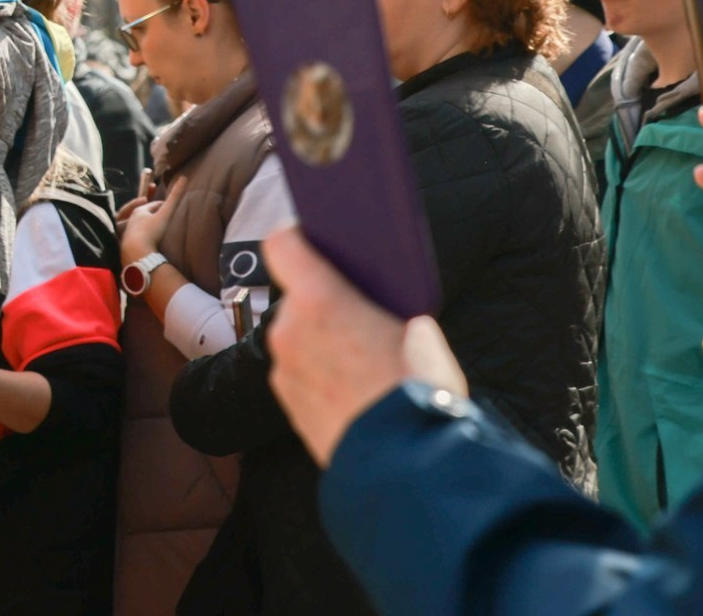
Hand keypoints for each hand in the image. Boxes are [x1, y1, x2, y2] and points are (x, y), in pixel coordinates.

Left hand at [119, 173, 186, 265]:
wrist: (137, 253)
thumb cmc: (152, 231)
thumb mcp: (165, 214)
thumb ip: (175, 197)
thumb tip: (184, 177)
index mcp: (140, 211)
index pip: (155, 205)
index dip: (165, 206)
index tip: (174, 209)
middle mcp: (132, 220)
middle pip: (147, 216)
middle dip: (156, 215)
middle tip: (167, 217)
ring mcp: (129, 233)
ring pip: (142, 228)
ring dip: (150, 228)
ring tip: (160, 232)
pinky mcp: (129, 246)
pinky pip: (139, 241)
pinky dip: (145, 240)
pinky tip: (151, 246)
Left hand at [263, 224, 464, 465]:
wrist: (409, 463)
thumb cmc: (419, 390)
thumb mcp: (417, 330)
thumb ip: (379, 305)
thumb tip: (371, 296)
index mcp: (319, 300)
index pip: (282, 245)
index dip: (297, 238)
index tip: (312, 239)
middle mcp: (288, 329)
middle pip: (296, 299)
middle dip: (322, 303)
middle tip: (356, 313)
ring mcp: (282, 368)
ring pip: (297, 339)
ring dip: (319, 342)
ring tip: (359, 359)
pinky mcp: (286, 402)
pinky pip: (299, 373)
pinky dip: (318, 374)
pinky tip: (350, 388)